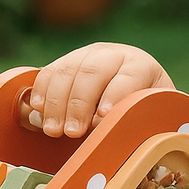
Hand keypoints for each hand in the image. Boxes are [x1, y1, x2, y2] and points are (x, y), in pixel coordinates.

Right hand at [29, 43, 173, 136]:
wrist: (131, 93)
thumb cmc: (144, 111)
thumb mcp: (149, 116)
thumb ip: (138, 122)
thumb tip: (115, 133)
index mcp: (140, 66)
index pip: (127, 77)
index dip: (114, 96)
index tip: (103, 116)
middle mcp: (112, 55)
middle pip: (92, 72)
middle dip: (79, 104)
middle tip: (72, 132)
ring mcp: (86, 55)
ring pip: (67, 71)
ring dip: (56, 103)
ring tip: (53, 130)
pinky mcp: (65, 63)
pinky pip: (48, 72)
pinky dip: (41, 91)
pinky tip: (38, 110)